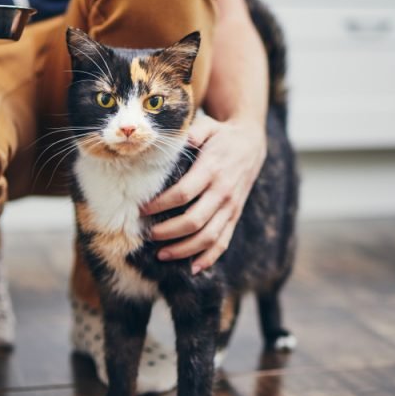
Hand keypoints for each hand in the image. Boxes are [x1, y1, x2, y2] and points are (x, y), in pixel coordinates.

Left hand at [141, 115, 266, 273]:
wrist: (251, 142)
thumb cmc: (221, 135)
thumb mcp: (206, 127)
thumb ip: (190, 134)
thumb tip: (172, 141)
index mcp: (212, 170)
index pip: (183, 193)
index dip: (161, 205)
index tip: (142, 210)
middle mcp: (223, 192)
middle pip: (194, 221)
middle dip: (168, 232)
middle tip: (148, 235)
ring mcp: (231, 207)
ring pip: (208, 237)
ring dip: (184, 249)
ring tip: (162, 254)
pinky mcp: (235, 216)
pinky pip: (223, 242)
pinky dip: (209, 258)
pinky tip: (193, 268)